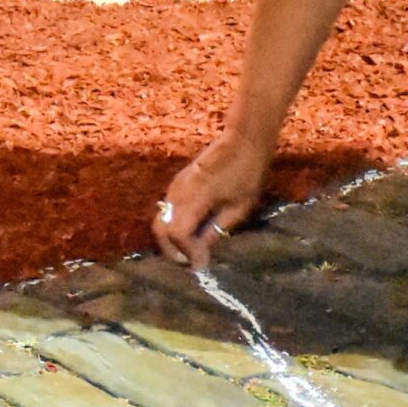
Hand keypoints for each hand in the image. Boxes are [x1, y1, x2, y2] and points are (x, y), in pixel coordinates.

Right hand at [154, 131, 272, 271]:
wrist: (242, 141)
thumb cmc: (247, 174)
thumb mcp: (239, 208)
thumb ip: (216, 231)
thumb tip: (202, 255)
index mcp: (195, 197)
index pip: (177, 232)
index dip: (186, 252)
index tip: (200, 266)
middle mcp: (178, 192)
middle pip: (160, 228)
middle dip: (171, 249)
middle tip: (189, 262)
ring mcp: (175, 186)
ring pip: (161, 219)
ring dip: (171, 238)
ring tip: (190, 251)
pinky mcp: (177, 183)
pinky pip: (167, 210)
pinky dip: (173, 226)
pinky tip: (191, 232)